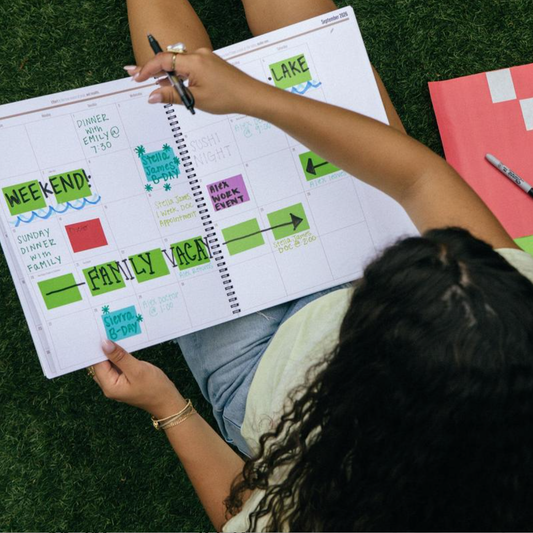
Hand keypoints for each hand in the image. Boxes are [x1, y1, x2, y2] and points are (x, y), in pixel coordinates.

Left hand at [91, 340, 185, 418]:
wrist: (167, 400)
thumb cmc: (154, 387)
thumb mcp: (137, 370)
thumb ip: (120, 357)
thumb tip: (104, 344)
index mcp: (109, 386)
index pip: (97, 364)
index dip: (98, 348)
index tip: (100, 333)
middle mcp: (109, 385)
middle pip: (100, 363)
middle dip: (103, 348)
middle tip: (107, 330)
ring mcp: (116, 383)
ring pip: (108, 363)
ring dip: (112, 351)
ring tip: (114, 335)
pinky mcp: (123, 379)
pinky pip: (116, 365)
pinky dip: (118, 356)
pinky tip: (123, 346)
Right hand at [126, 48, 268, 115]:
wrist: (250, 96)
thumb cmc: (228, 97)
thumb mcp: (196, 99)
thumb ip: (172, 96)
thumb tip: (153, 96)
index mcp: (194, 62)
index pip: (163, 61)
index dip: (147, 69)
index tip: (137, 77)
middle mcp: (199, 55)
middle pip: (169, 60)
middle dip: (154, 70)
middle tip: (138, 77)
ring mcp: (205, 58)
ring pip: (180, 64)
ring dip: (169, 75)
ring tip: (159, 87)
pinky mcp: (210, 63)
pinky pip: (190, 66)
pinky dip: (181, 75)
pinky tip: (178, 86)